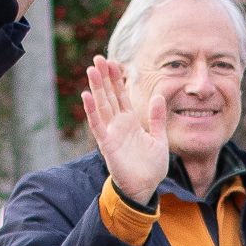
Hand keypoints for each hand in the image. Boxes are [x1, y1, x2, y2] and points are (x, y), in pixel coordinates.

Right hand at [81, 57, 170, 207]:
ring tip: (91, 70)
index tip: (112, 61)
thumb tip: (158, 96)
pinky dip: (91, 111)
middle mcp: (118, 124)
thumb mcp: (159, 138)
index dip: (117, 79)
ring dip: (96, 88)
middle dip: (104, 77)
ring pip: (102, 106)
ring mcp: (111, 133)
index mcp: (130, 121)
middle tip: (98, 58)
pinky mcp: (107, 144)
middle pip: (109, 96)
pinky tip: (86, 96)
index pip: (122, 95)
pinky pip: (98, 125)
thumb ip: (157, 118)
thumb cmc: (151, 166)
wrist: (145, 188)